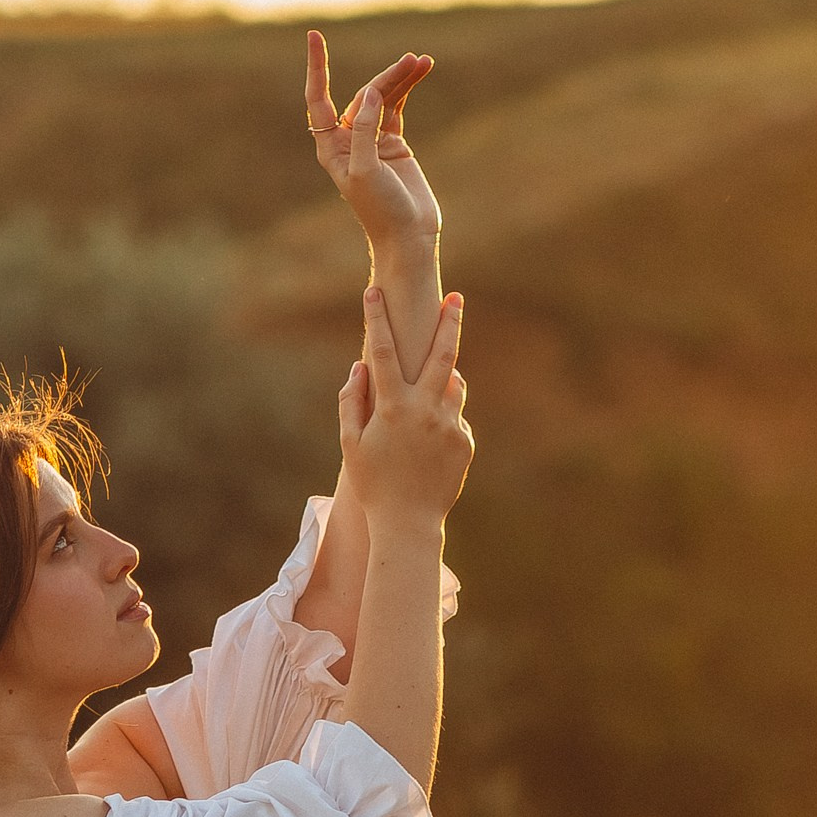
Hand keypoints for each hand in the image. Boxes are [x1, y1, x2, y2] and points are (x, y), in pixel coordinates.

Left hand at [306, 32, 440, 260]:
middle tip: (412, 60)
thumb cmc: (381, 210)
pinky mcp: (393, 142)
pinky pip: (398, 106)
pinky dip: (409, 88)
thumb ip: (366, 131)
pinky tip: (422, 71)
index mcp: (331, 148)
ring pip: (383, 97)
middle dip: (387, 76)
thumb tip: (372, 94)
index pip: (317, 99)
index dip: (317, 68)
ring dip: (401, 78)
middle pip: (364, 95)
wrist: (408, 236)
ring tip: (423, 61)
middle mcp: (348, 140)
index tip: (314, 35)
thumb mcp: (367, 171)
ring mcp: (372, 139)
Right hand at [338, 286, 469, 532]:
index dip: (376, 319)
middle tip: (455, 297)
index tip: (374, 292)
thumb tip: (358, 367)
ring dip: (443, 380)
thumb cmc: (373, 484)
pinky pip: (455, 418)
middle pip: (442, 354)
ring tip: (425, 399)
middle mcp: (425, 410)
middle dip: (448, 322)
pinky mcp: (465, 442)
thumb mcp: (351, 445)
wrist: (408, 524)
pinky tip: (428, 448)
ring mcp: (449, 425)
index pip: (383, 351)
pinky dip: (443, 421)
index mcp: (392, 408)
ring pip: (453, 385)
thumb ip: (351, 402)